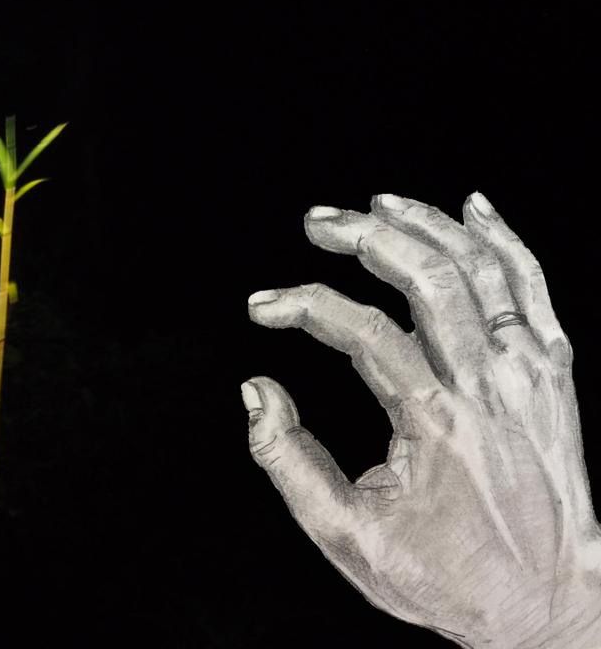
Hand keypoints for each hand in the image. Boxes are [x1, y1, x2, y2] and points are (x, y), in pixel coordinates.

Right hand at [243, 193, 600, 647]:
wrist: (552, 604)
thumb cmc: (450, 576)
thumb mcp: (348, 538)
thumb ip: (288, 461)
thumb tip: (256, 392)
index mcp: (435, 423)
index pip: (362, 332)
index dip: (303, 306)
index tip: (264, 305)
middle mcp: (488, 386)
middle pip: (426, 278)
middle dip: (363, 236)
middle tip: (318, 222)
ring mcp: (527, 373)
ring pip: (480, 268)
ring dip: (424, 224)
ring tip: (376, 203)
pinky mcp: (552, 373)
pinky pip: (531, 286)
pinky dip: (503, 239)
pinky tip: (472, 207)